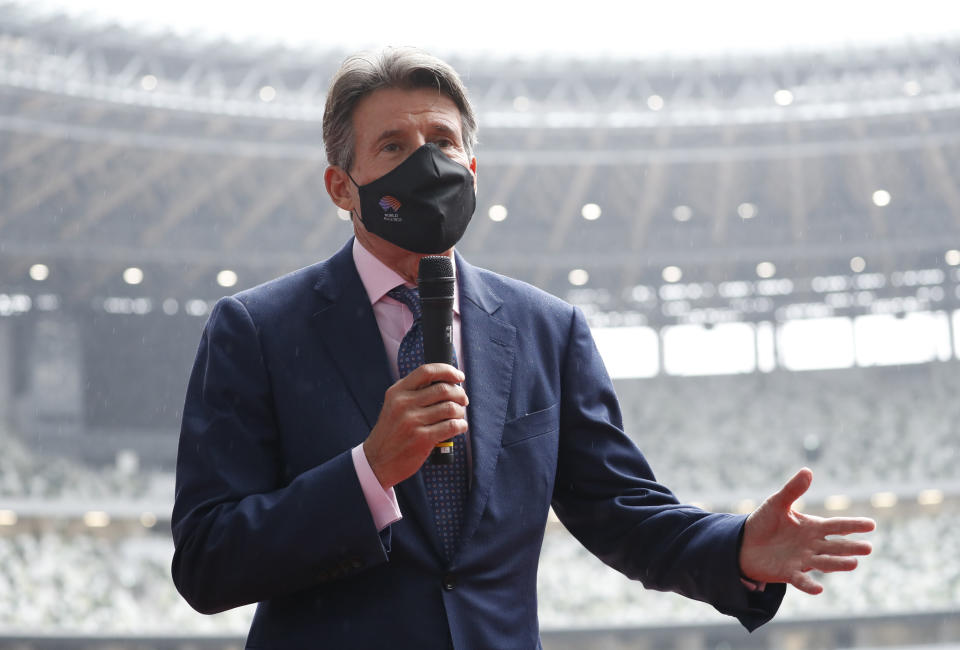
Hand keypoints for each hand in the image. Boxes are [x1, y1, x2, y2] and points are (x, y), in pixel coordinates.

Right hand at [363, 363, 468, 489]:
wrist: (378, 460)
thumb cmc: (391, 432)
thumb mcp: (394, 405)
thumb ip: (413, 392)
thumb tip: (446, 381)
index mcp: (397, 392)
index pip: (426, 371)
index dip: (447, 370)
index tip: (459, 377)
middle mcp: (404, 404)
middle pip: (443, 389)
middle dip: (460, 394)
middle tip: (463, 400)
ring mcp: (413, 421)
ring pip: (450, 408)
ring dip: (460, 411)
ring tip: (459, 416)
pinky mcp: (422, 438)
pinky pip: (452, 426)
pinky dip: (461, 425)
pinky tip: (459, 427)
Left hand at [739, 468, 874, 593]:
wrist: (744, 543)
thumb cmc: (764, 522)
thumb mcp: (777, 503)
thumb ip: (793, 490)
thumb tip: (807, 470)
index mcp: (812, 527)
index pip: (836, 526)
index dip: (853, 525)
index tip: (871, 524)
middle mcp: (812, 545)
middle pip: (835, 546)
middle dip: (851, 547)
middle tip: (868, 548)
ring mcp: (802, 560)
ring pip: (824, 563)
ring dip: (837, 564)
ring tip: (853, 564)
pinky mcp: (789, 573)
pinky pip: (801, 580)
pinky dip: (809, 584)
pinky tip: (819, 590)